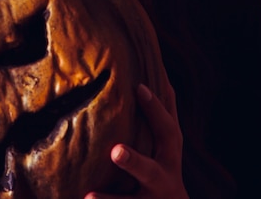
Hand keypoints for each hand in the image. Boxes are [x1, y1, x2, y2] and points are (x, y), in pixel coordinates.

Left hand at [85, 79, 188, 198]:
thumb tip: (161, 74)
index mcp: (169, 157)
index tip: (139, 88)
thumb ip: (165, 113)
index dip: (155, 109)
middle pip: (150, 172)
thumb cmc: (166, 168)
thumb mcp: (170, 144)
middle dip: (134, 162)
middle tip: (116, 151)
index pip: (166, 131)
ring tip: (89, 196)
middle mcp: (163, 181)